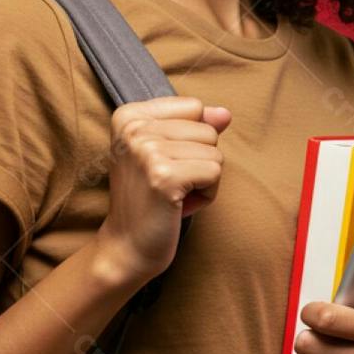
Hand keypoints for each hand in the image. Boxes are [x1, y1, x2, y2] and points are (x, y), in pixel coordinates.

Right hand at [96, 96, 231, 286]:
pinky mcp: (164, 177)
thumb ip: (195, 126)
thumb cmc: (149, 199)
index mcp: (129, 115)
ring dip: (204, 180)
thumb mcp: (166, 153)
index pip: (193, 107)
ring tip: (174, 195)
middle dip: (199, 161)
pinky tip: (181, 205)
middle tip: (169, 184)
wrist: (128, 246)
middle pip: (207, 130)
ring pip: (214, 152)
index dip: (190, 140)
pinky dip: (207, 195)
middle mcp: (134, 128)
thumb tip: (225, 114)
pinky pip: (215, 173)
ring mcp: (147, 151)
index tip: (163, 164)